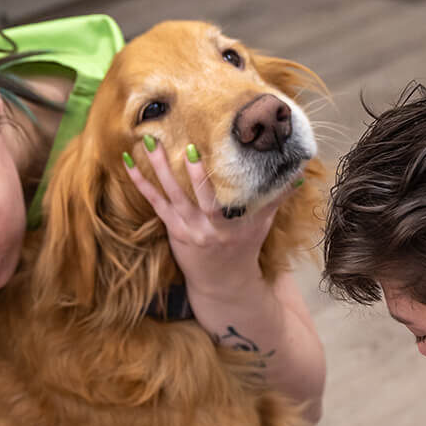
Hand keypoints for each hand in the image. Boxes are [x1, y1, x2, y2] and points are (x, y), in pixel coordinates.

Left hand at [122, 137, 298, 296]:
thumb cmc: (244, 247)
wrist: (222, 283)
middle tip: (182, 146)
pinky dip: (141, 185)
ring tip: (148, 142)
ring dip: (159, 169)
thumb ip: (276, 196)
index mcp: (234, 223)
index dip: (218, 175)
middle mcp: (211, 227)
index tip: (209, 150)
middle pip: (198, 195)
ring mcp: (190, 229)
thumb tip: (298, 170)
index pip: (227, 196)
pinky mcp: (173, 230)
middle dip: (190, 172)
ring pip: (173, 195)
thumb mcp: (262, 223)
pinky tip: (128, 165)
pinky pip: (156, 204)